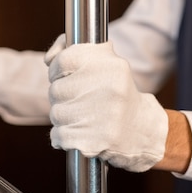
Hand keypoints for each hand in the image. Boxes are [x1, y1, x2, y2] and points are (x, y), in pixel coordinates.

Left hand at [45, 35, 168, 171]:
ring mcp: (101, 116)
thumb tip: (49, 58)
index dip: (57, 70)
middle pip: (56, 89)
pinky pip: (58, 135)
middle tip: (79, 101)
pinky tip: (80, 133)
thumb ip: (73, 51)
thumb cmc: (117, 94)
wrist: (142, 131)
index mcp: (111, 65)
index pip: (64, 60)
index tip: (64, 76)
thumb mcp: (106, 63)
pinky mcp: (93, 141)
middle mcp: (107, 88)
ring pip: (56, 113)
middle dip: (62, 97)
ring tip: (83, 117)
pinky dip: (63, 137)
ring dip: (63, 118)